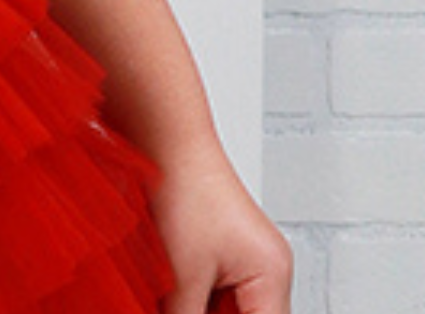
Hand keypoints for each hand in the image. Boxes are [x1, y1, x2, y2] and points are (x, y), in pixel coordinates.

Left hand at [151, 142, 292, 313]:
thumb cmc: (182, 185)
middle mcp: (264, 266)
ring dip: (194, 306)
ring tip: (169, 290)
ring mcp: (240, 254)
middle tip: (176, 302)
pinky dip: (188, 293)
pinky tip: (165, 285)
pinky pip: (208, 287)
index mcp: (272, 275)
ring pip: (223, 307)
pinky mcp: (214, 244)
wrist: (161, 136)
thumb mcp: (183, 273)